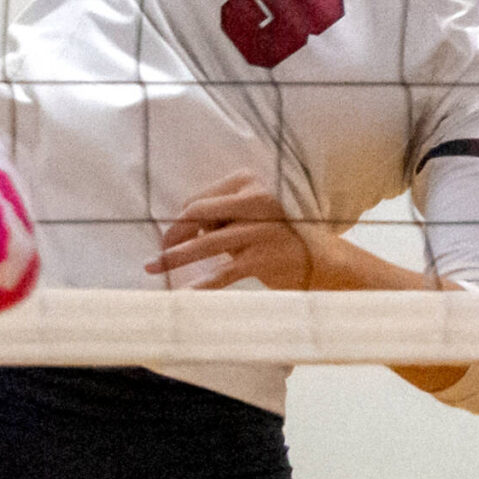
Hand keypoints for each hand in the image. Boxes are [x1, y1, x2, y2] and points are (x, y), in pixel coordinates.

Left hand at [144, 171, 351, 291]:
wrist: (324, 260)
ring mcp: (259, 229)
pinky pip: (224, 273)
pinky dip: (204, 284)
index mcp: (249, 184)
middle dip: (172, 236)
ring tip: (155, 267)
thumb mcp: (252, 218)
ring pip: (206, 244)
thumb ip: (223, 219)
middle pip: (199, 216)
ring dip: (176, 258)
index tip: (166, 238)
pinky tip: (187, 294)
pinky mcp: (262, 257)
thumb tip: (180, 231)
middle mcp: (254, 201)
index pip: (201, 200)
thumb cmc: (281, 237)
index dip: (179, 220)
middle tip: (155, 256)